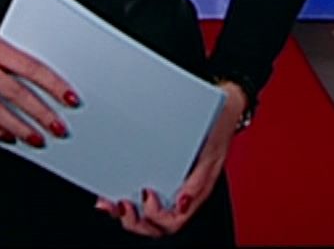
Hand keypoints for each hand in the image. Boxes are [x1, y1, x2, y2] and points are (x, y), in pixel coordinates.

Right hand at [0, 6, 78, 145]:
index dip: (53, 84)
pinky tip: (6, 136)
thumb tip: (35, 81)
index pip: (31, 67)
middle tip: (57, 127)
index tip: (69, 98)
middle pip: (16, 93)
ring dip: (19, 127)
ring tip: (35, 138)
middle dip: (40, 114)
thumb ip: (5, 59)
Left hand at [94, 81, 247, 237]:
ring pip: (145, 217)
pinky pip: (139, 199)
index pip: (173, 221)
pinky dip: (123, 201)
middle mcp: (179, 195)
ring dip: (126, 215)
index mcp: (193, 194)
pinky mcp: (159, 176)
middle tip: (123, 205)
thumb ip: (198, 181)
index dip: (156, 215)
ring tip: (112, 203)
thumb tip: (182, 203)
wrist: (222, 108)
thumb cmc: (217, 131)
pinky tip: (111, 194)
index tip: (147, 194)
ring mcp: (168, 188)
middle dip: (135, 221)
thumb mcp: (212, 154)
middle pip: (155, 225)